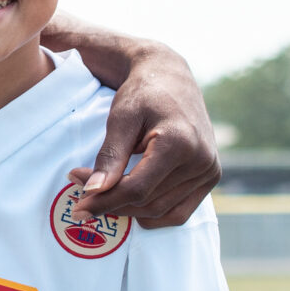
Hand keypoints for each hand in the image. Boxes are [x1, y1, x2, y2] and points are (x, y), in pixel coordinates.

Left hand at [49, 24, 219, 227]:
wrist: (170, 76)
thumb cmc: (142, 93)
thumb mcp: (121, 119)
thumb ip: (109, 156)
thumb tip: (92, 192)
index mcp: (180, 143)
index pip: (137, 189)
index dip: (105, 201)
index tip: (78, 205)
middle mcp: (201, 160)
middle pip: (149, 202)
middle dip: (113, 205)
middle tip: (83, 199)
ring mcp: (210, 170)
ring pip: (163, 211)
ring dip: (131, 211)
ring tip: (104, 198)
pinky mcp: (211, 175)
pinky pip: (180, 211)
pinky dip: (155, 213)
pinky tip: (132, 204)